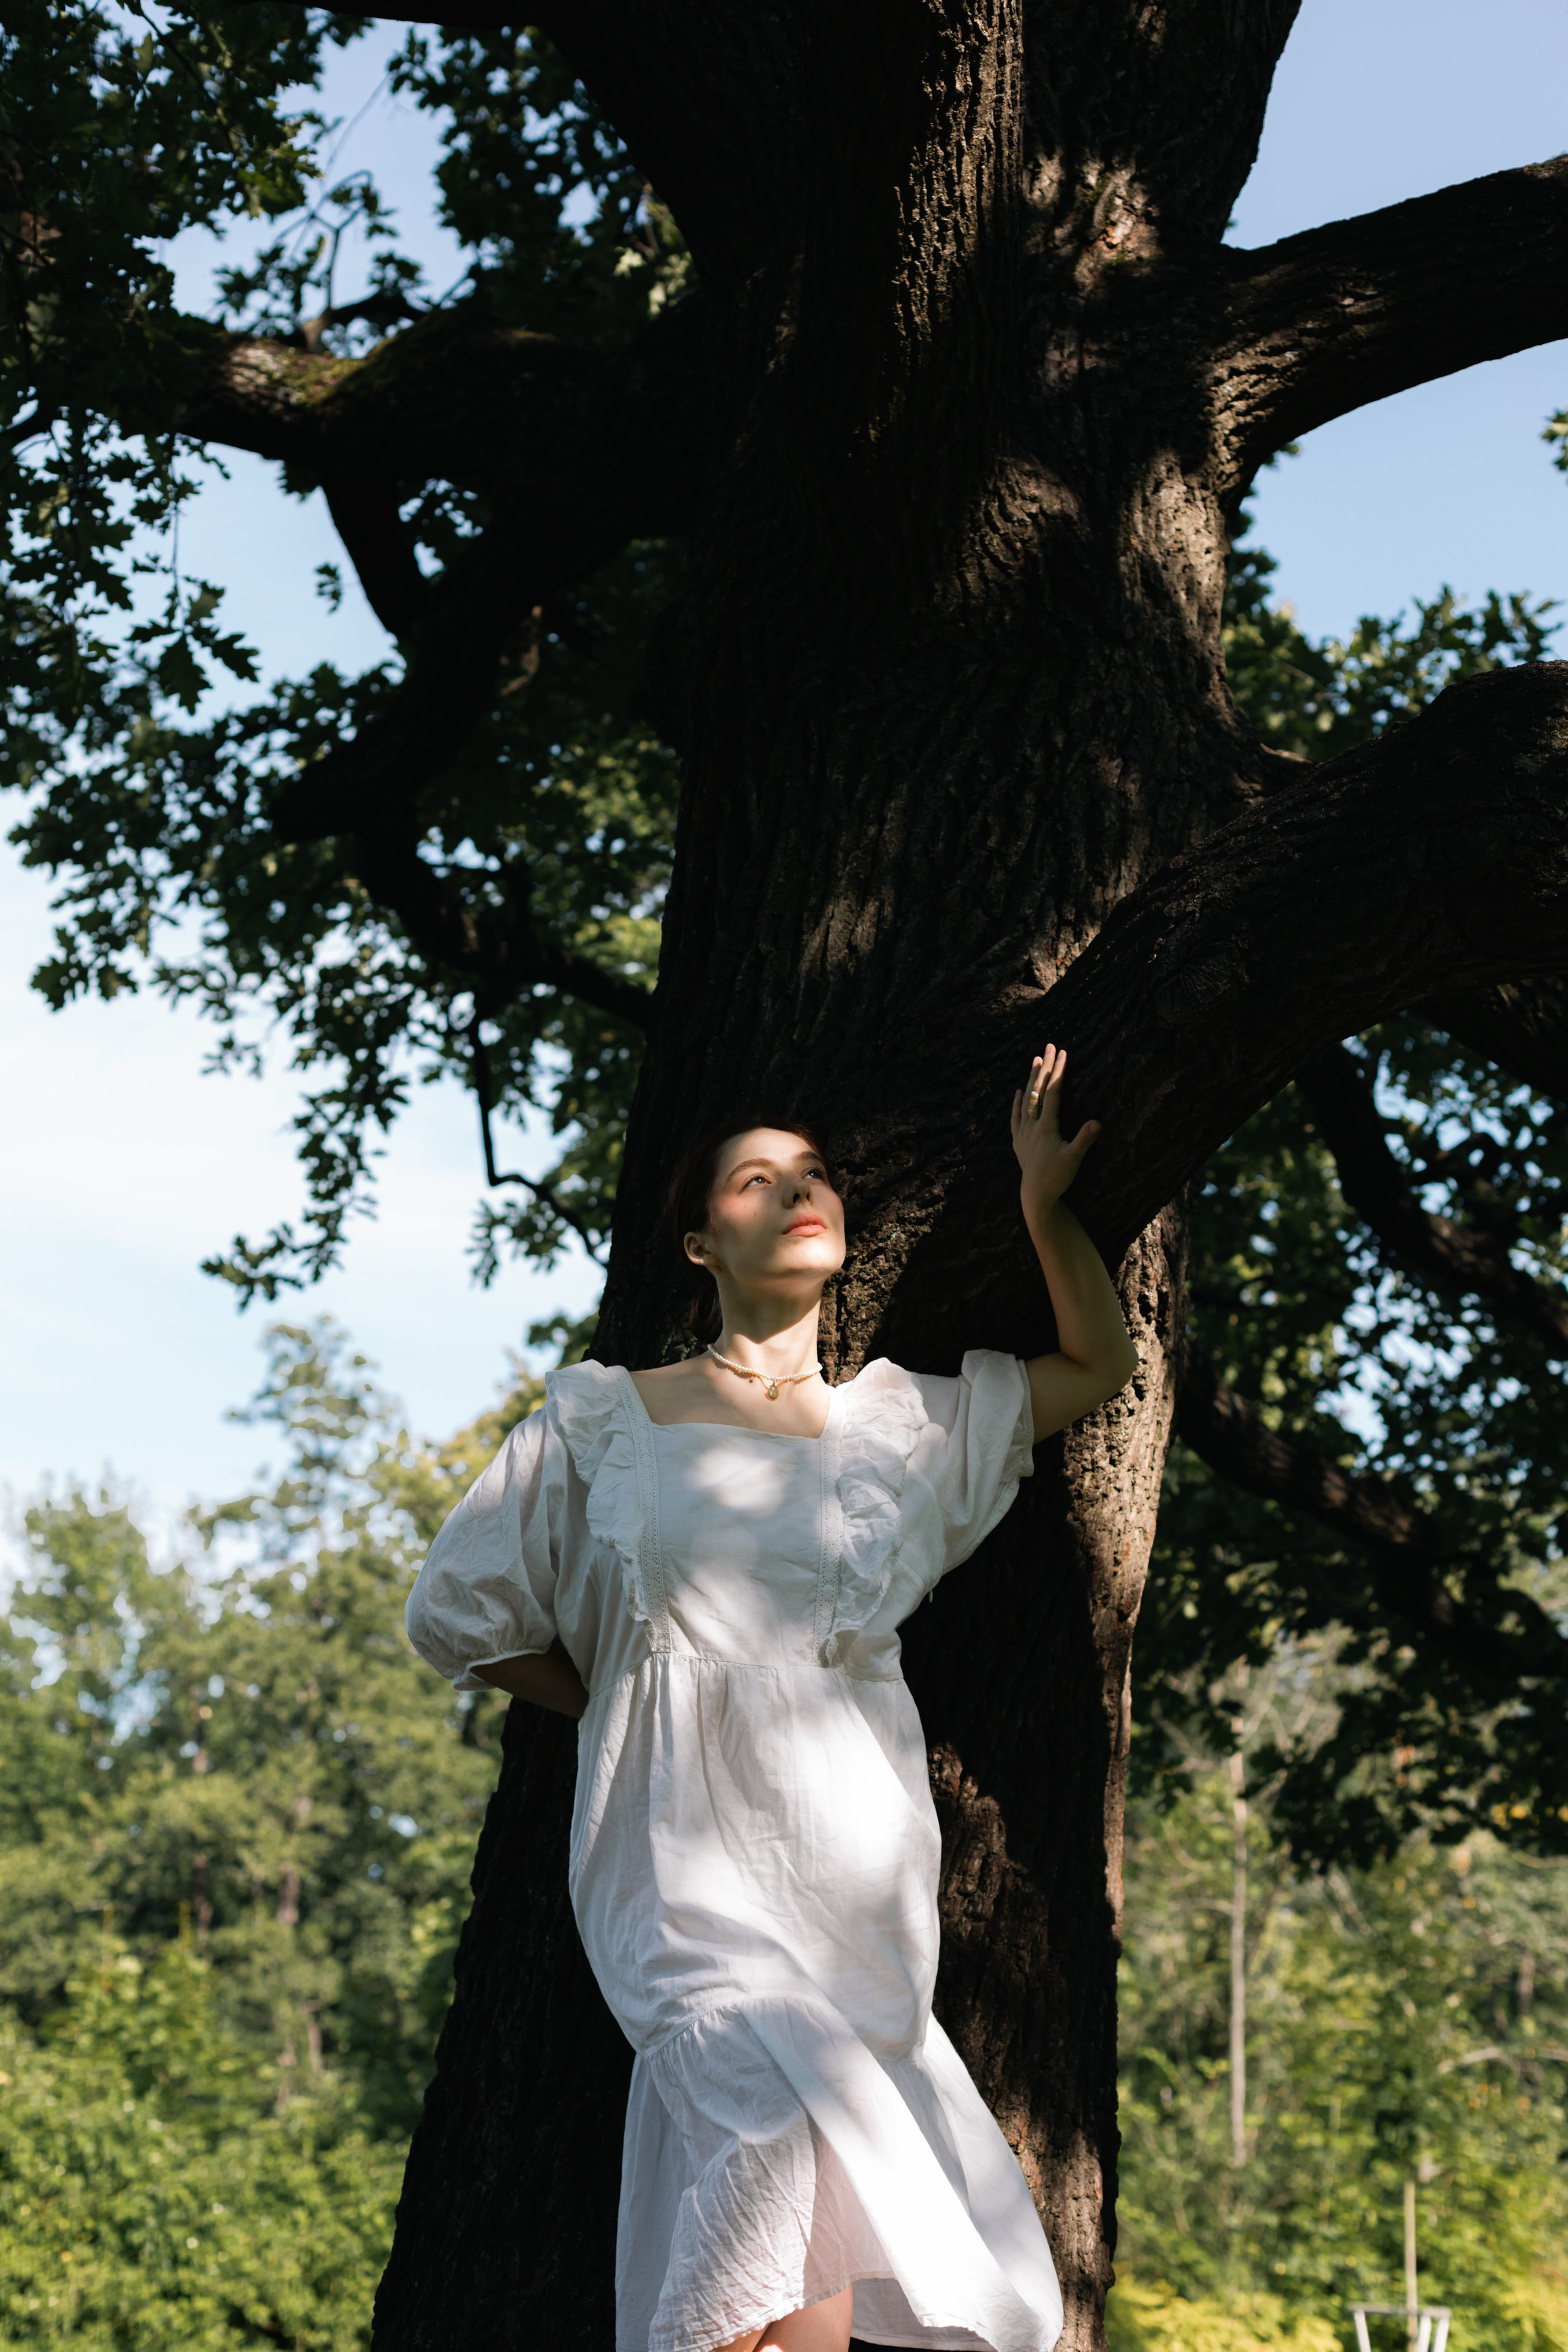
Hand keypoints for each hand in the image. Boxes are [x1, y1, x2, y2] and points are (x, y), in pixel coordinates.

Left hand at [1011, 1045, 1101, 1224]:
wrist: (1035, 1195)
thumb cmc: (1057, 1177)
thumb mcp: (1074, 1159)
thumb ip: (1084, 1139)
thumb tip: (1097, 1121)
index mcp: (1046, 1127)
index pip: (1053, 1093)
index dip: (1058, 1072)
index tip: (1063, 1053)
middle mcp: (1032, 1126)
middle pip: (1038, 1090)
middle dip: (1045, 1067)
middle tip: (1049, 1046)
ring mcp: (1023, 1132)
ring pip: (1026, 1100)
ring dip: (1031, 1079)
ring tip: (1035, 1060)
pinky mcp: (1018, 1141)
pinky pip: (1015, 1117)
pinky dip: (1017, 1103)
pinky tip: (1018, 1092)